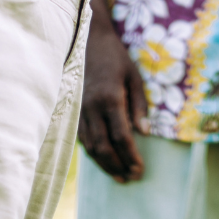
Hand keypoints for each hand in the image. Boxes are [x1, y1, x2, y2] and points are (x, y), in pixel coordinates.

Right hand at [77, 19, 148, 182]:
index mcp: (110, 98)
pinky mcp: (73, 109)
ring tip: (118, 176)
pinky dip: (92, 152)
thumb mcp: (134, 76)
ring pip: (90, 146)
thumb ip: (140, 105)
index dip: (131, 156)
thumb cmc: (115, 57)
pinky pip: (81, 138)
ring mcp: (79, 109)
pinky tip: (102, 159)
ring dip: (104, 164)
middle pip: (104, 146)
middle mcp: (92, 107)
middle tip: (130, 178)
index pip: (122, 137)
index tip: (140, 170)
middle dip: (117, 166)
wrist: (87, 40)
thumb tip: (145, 133)